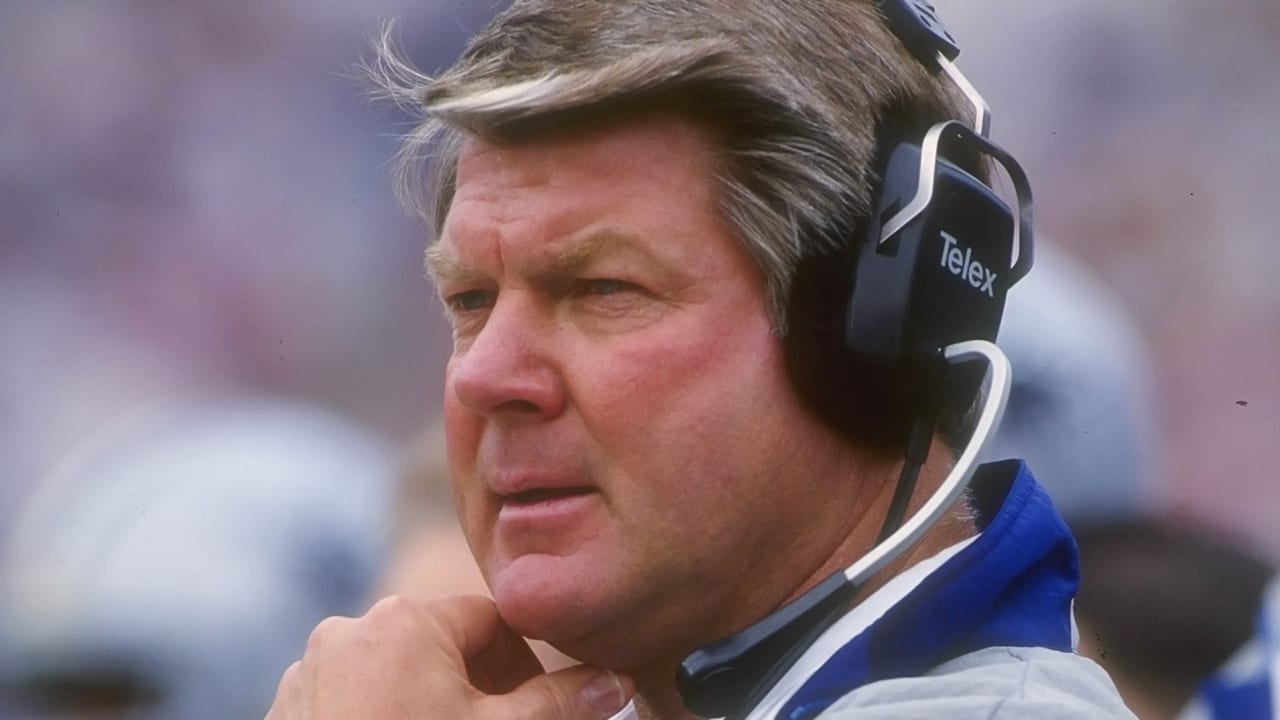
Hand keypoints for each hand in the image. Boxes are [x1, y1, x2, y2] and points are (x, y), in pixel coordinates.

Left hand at [266, 594, 632, 719]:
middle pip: (442, 648)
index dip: (525, 664)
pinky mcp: (289, 711)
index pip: (490, 621)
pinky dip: (383, 718)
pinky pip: (352, 700)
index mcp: (405, 621)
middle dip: (480, 688)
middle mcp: (350, 632)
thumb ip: (560, 703)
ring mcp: (309, 673)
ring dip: (430, 704)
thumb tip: (615, 682)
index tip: (541, 706)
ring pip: (395, 675)